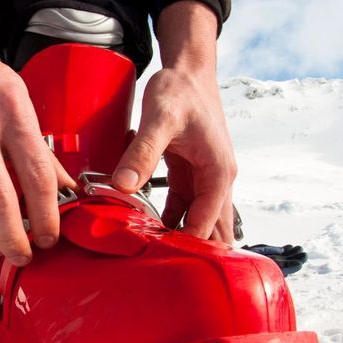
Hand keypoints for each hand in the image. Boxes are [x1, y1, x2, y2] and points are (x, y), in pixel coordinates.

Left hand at [113, 1, 236, 242]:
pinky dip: (167, 221)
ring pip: (197, 221)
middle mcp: (217, 181)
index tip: (157, 263)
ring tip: (148, 260)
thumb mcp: (159, 120)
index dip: (184, 245)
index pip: (205, 224)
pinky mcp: (189, 175)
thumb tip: (123, 186)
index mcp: (218, 173)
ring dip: (177, 238)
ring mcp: (204, 179)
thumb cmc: (181, 91)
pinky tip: (146, 234)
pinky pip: (181, 207)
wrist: (188, 70)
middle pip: (210, 230)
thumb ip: (142, 153)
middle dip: (189, 253)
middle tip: (156, 272)